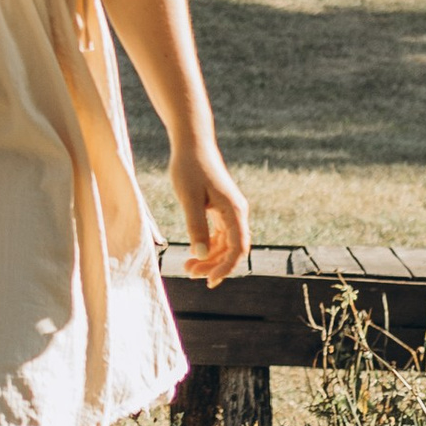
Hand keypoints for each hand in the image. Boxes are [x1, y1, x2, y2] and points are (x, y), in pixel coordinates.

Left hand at [172, 142, 251, 288]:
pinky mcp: (221, 209)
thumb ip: (195, 226)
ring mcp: (230, 211)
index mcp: (234, 211)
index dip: (226, 268)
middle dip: (214, 266)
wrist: (192, 144)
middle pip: (232, 249)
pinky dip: (208, 246)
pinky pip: (219, 235)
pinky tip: (193, 253)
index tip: (209, 281)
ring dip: (210, 258)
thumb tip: (201, 255)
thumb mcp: (189, 198)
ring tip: (187, 268)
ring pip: (225, 244)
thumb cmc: (189, 168)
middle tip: (190, 274)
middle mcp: (237, 213)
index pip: (238, 248)